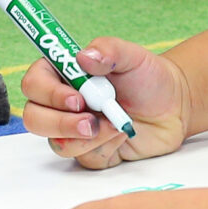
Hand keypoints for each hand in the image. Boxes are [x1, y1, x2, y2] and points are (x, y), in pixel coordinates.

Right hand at [19, 36, 190, 169]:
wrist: (173, 106)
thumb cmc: (148, 77)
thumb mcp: (132, 56)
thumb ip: (109, 50)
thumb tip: (84, 56)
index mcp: (63, 75)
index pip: (34, 84)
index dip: (48, 94)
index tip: (77, 98)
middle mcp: (61, 104)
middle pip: (34, 119)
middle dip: (61, 123)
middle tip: (90, 122)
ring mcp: (73, 130)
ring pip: (58, 144)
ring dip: (88, 137)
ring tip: (117, 123)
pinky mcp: (90, 152)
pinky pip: (85, 159)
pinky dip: (106, 147)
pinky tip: (122, 134)